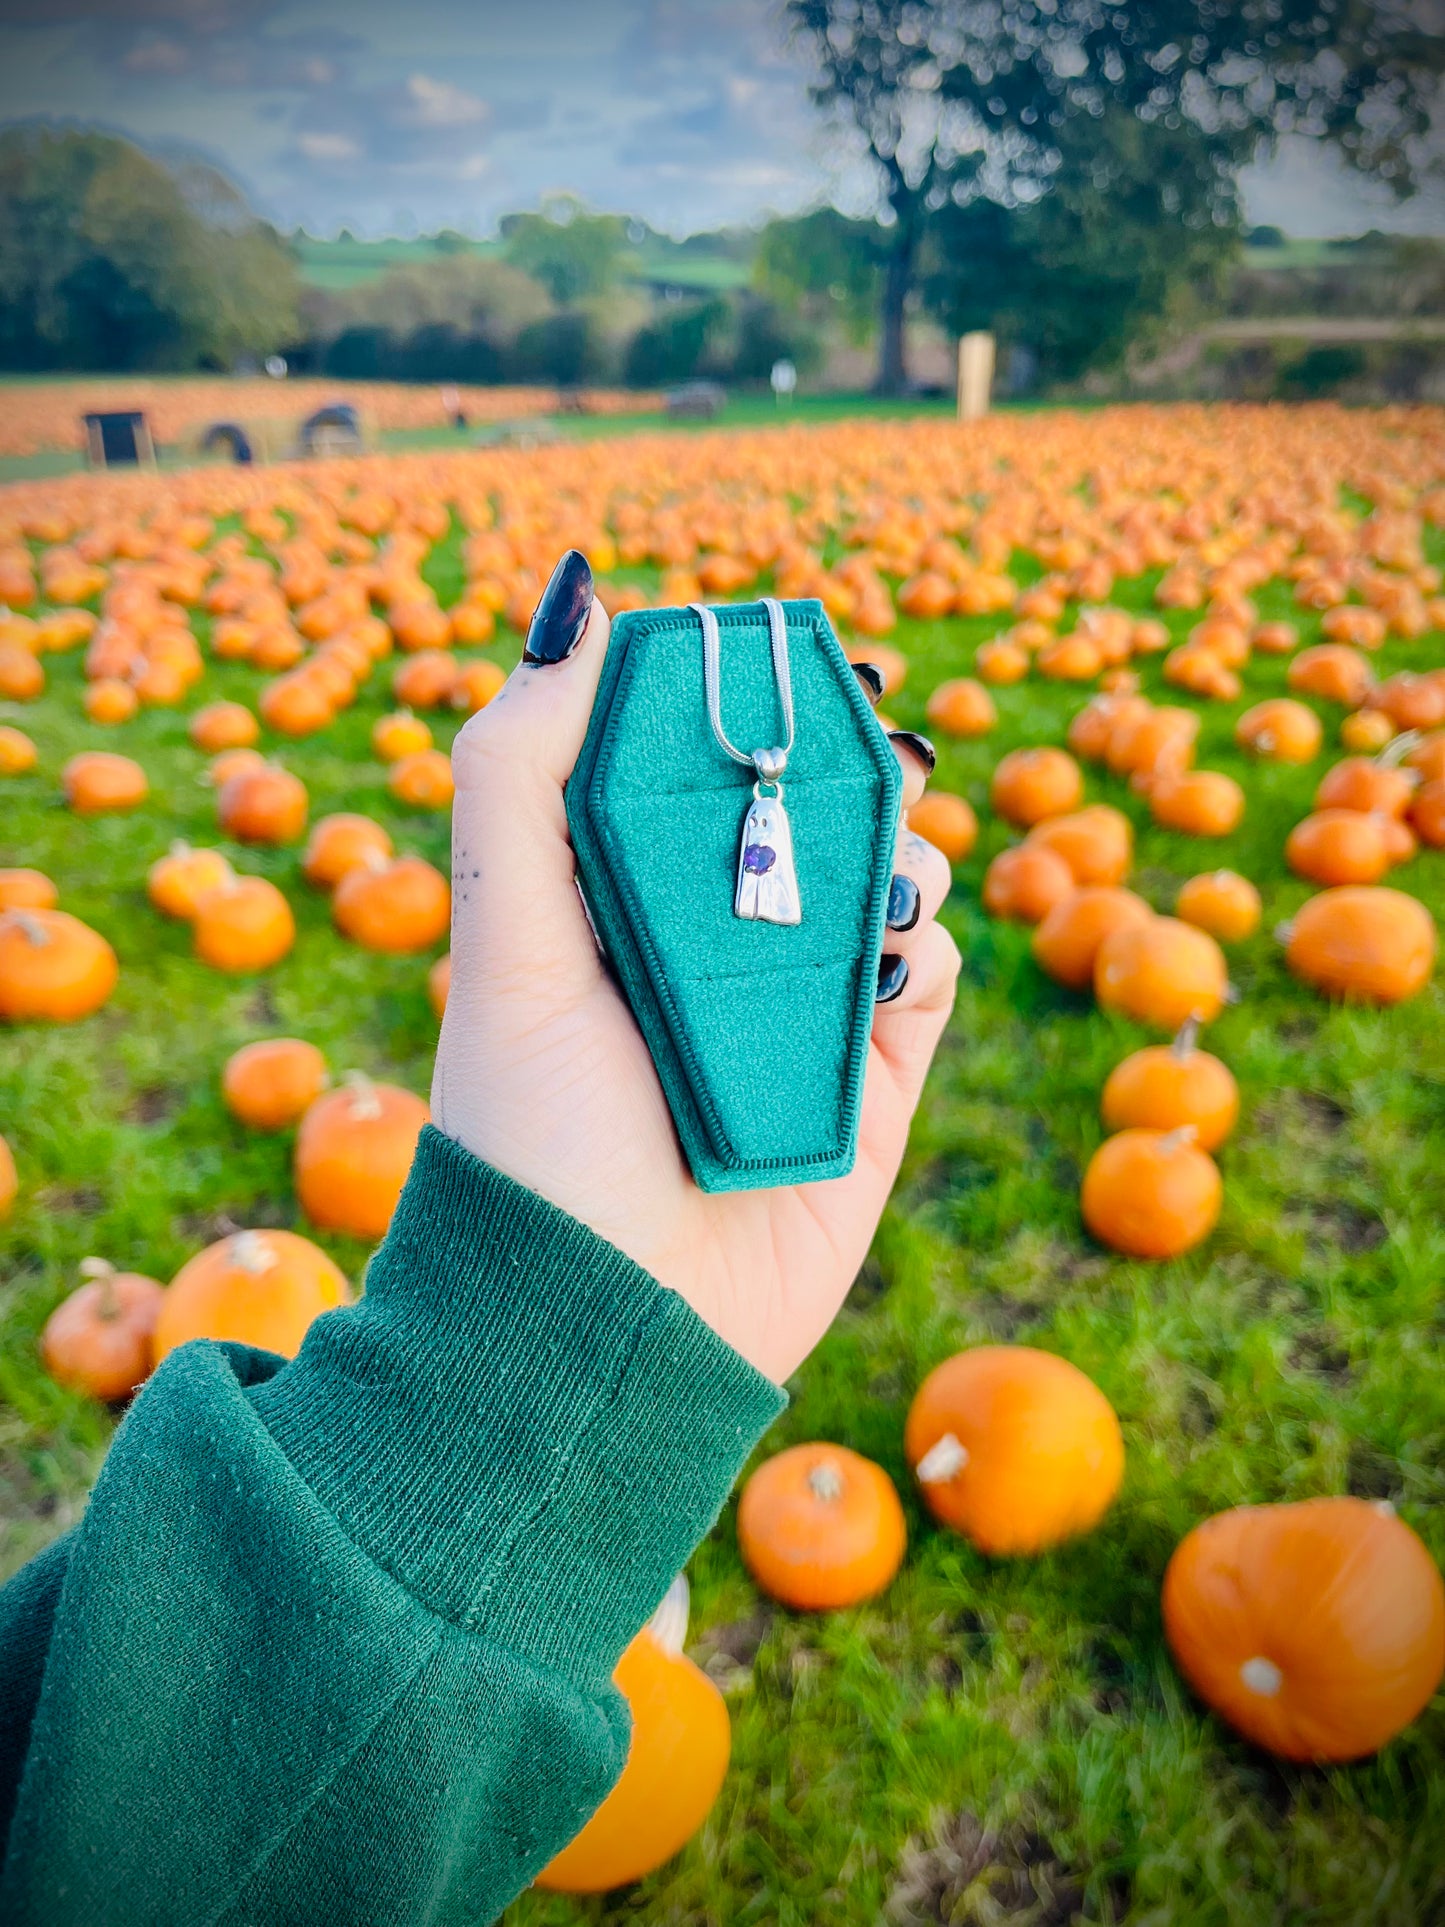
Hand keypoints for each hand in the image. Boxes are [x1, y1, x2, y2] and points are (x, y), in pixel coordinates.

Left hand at [432, 554, 959, 1384]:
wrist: (605, 1339)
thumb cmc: (533, 1143)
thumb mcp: (504, 949)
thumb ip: (517, 780)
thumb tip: (574, 610)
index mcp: (613, 911)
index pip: (684, 774)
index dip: (731, 708)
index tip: (768, 654)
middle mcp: (708, 955)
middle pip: (798, 817)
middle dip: (836, 764)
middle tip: (864, 726)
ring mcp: (796, 1017)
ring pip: (878, 880)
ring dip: (894, 844)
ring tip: (880, 856)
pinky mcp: (871, 1083)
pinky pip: (926, 976)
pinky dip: (923, 942)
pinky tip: (889, 951)